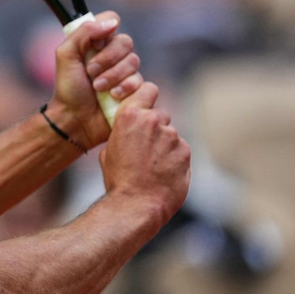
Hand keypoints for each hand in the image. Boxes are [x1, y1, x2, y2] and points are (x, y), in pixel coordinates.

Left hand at [49, 12, 143, 148]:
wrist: (75, 120)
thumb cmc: (68, 89)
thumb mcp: (66, 56)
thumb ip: (83, 33)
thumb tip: (113, 22)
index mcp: (96, 42)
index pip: (112, 20)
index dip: (106, 30)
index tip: (94, 45)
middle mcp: (113, 54)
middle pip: (125, 42)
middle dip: (107, 58)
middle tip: (91, 72)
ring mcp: (126, 72)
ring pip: (134, 61)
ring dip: (113, 75)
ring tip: (98, 88)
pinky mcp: (136, 90)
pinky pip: (142, 81)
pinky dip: (126, 88)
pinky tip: (113, 97)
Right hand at [99, 94, 190, 227]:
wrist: (137, 203)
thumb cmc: (118, 179)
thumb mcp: (109, 151)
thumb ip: (122, 135)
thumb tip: (129, 133)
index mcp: (130, 116)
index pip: (147, 90)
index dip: (147, 97)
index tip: (146, 106)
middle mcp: (153, 121)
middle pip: (160, 116)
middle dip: (155, 128)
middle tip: (146, 147)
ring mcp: (172, 136)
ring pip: (170, 135)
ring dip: (164, 146)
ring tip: (153, 167)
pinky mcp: (185, 152)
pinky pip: (180, 150)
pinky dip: (174, 159)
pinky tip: (163, 173)